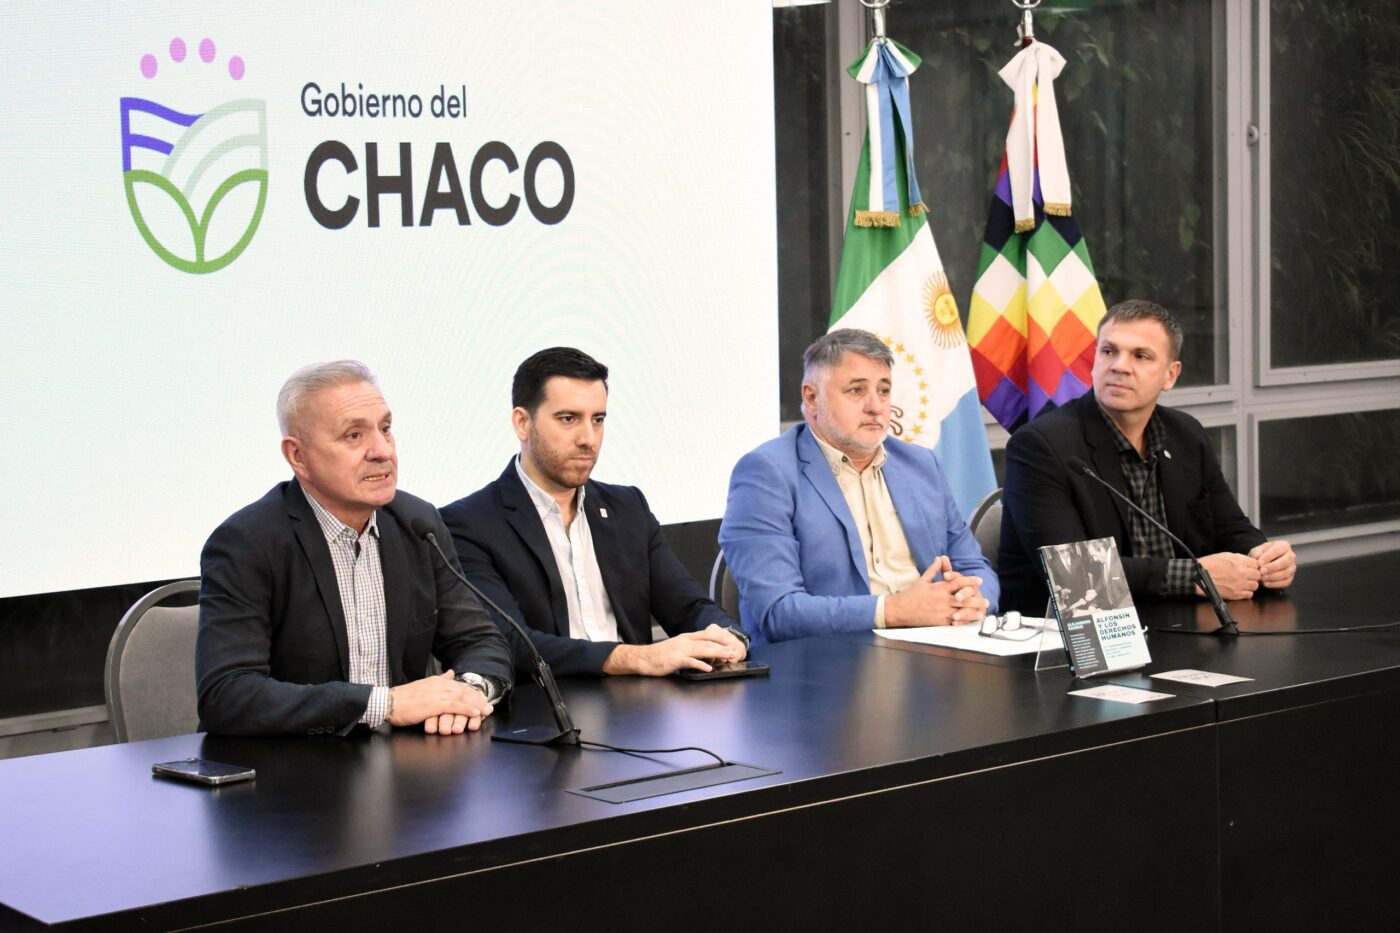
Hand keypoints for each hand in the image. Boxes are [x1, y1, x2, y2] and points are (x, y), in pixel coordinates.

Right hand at [387, 670, 493, 733]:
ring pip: (462, 698)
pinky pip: (455, 707)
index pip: (460, 686)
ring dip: (476, 705)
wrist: (389, 702)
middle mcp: (439, 685)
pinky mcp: (434, 704)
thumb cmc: (404, 698)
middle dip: (478, 699)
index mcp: (437, 681)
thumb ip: (439, 679)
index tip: (482, 699)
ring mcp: (437, 694)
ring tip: (485, 711)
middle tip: (489, 706)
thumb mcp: (424, 685)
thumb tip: (451, 673)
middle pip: (464, 692)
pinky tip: (475, 714)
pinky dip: (466, 710)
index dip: (473, 693)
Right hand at [603, 626, 745, 675]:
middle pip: (708, 642)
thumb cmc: (660, 655)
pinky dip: (700, 664)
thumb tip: (706, 654)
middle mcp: (685, 641)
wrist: (644, 658)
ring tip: (727, 658)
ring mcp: (680, 650)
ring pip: (702, 649)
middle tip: (734, 653)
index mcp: (686, 637)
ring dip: (716, 653)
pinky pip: (690, 661)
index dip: (720, 638)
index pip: (707, 634)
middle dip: (723, 647)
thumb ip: (691, 649)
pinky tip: (708, 667)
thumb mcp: (678, 647)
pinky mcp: (675, 660)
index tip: (731, 643)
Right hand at [884, 556, 988, 627]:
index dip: (970, 580)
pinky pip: (954, 621)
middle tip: (986, 600)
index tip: (979, 581)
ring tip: (982, 612)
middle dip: (976, 599)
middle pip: (964, 598)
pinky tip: (970, 621)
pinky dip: (963, 621)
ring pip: (962, 611)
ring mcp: (941, 611)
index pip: (958, 582)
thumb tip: (941, 558)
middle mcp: (942, 599)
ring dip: (973, 611)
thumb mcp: (922, 579)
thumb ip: (934, 569)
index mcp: (939, 588)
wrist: (900, 609)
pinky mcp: (939, 621)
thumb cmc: (911, 594)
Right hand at [1197, 552, 1261, 600]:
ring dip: (1250, 584)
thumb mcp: (1226, 555)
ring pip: (1255, 586)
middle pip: (1258, 575)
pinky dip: (1246, 592)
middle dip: (1253, 575)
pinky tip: (1240, 589)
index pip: (1257, 564)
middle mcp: (1242, 573)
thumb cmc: (1209, 564)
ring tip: (1242, 583)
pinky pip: (1249, 595)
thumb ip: (1240, 558)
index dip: (1253, 566)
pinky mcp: (1235, 594)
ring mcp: (1239, 585)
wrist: (1197, 575)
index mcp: (1240, 562)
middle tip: (1247, 576)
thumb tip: (1248, 561)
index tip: (1250, 568)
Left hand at [1250, 540, 1295, 588]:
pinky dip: (1276, 584)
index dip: (1268, 557)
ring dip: (1273, 576)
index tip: (1259, 563)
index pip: (1278, 550)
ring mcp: (1292, 567)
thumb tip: (1259, 560)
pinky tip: (1266, 584)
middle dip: (1273, 567)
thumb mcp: (1256, 551)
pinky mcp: (1290, 577)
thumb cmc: (1261, 554)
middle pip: (1285, 561)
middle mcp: (1290, 556)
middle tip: (1261, 571)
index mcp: (1283, 546)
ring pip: (1286, 573)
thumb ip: (1256, 553)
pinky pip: (1286, 582)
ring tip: (1262, 578)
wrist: (1263, 563)